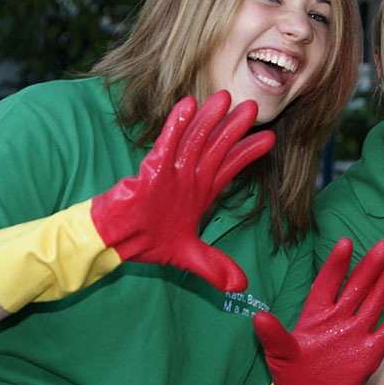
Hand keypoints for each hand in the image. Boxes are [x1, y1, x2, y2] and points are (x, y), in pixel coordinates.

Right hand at [92, 91, 274, 291]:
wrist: (114, 243)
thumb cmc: (146, 242)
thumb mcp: (188, 257)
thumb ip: (214, 268)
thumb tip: (241, 287)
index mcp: (200, 192)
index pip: (228, 168)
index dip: (247, 154)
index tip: (269, 140)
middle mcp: (189, 178)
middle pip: (216, 147)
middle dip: (235, 128)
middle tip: (254, 106)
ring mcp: (171, 172)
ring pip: (194, 140)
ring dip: (209, 119)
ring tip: (225, 97)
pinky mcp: (150, 172)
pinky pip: (166, 145)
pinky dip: (176, 127)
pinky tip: (187, 106)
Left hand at [253, 238, 383, 384]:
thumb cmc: (291, 373)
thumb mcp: (279, 354)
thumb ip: (273, 335)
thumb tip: (258, 317)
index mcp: (316, 314)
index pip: (328, 283)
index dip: (336, 264)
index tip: (345, 243)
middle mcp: (339, 318)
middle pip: (357, 286)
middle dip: (370, 265)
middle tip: (383, 244)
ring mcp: (356, 332)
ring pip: (375, 301)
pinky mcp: (370, 351)